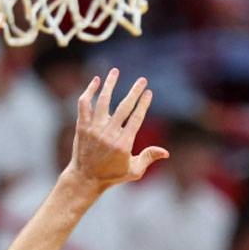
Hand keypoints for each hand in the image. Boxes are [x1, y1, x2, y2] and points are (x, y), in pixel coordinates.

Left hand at [66, 69, 166, 189]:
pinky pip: (85, 105)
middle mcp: (109, 134)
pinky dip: (90, 91)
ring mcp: (94, 129)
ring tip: (115, 71)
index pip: (136, 119)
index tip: (149, 92)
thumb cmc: (112, 175)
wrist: (85, 178)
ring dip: (110, 84)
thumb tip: (166, 152)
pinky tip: (96, 80)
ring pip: (103, 101)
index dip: (143, 104)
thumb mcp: (134, 171)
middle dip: (134, 92)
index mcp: (123, 144)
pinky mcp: (82, 126)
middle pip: (124, 107)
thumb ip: (148, 158)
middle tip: (142, 79)